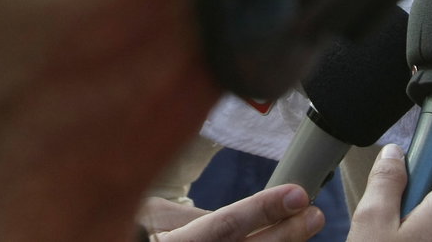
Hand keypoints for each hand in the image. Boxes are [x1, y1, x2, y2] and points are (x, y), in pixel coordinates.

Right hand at [141, 186, 323, 241]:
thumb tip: (230, 209)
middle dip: (286, 234)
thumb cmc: (135, 233)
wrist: (118, 241)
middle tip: (314, 214)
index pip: (224, 226)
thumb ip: (186, 217)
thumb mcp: (151, 216)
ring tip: (304, 227)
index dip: (262, 209)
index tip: (296, 193)